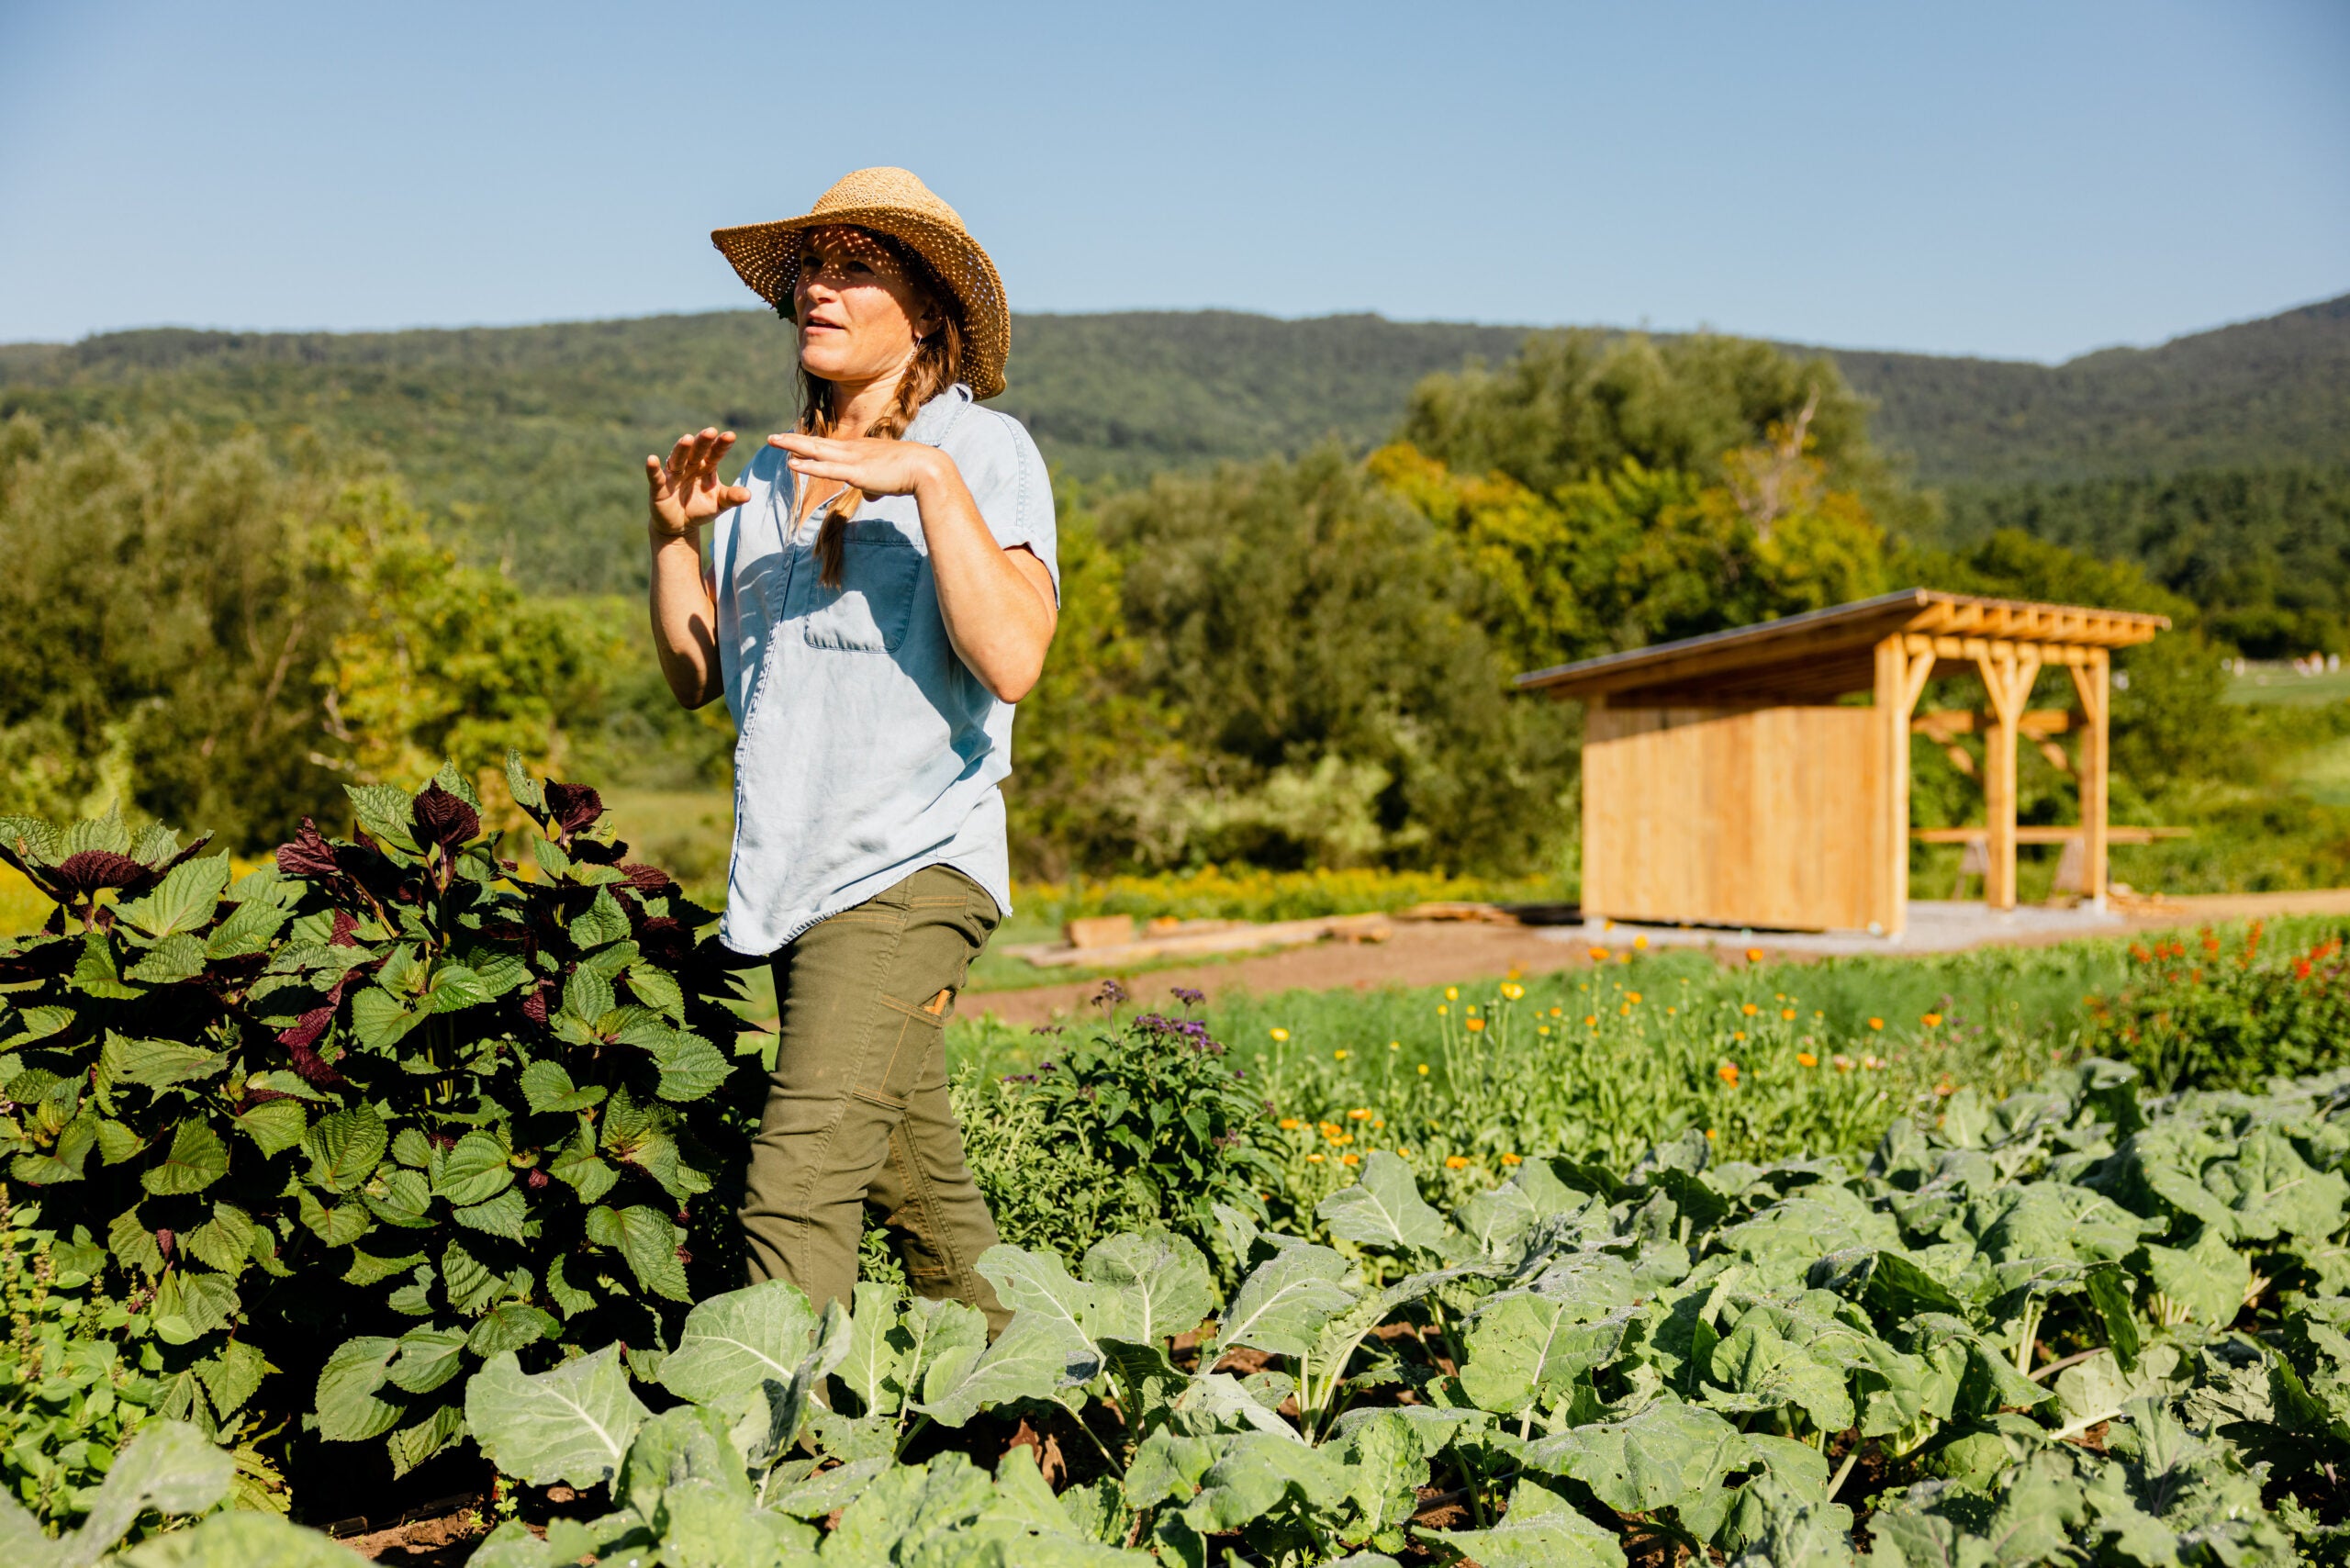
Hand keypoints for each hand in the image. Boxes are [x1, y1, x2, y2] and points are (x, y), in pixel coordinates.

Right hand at [646, 428, 749, 538]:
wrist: (680, 525)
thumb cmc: (701, 509)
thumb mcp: (719, 504)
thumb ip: (732, 497)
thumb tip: (749, 495)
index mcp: (706, 467)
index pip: (715, 453)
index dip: (721, 445)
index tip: (731, 436)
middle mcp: (690, 466)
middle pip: (697, 451)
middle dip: (703, 441)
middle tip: (711, 431)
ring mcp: (674, 475)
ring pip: (677, 459)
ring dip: (681, 449)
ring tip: (686, 439)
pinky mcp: (659, 486)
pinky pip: (656, 476)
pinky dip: (653, 468)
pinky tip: (652, 459)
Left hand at [767, 432, 946, 497]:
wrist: (925, 468)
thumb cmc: (911, 474)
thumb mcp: (888, 480)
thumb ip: (876, 486)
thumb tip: (872, 495)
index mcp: (860, 450)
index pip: (829, 447)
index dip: (809, 444)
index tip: (792, 442)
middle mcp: (853, 450)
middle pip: (816, 443)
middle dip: (792, 440)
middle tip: (772, 437)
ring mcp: (852, 459)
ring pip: (815, 451)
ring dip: (792, 446)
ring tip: (772, 441)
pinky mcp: (855, 472)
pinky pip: (825, 468)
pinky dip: (807, 466)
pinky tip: (791, 463)